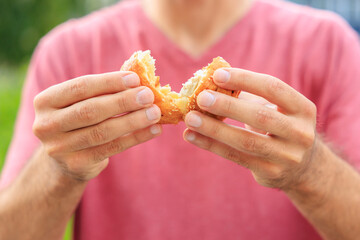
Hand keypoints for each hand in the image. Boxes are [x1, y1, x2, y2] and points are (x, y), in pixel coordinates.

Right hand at [33, 71, 161, 180]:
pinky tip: (154, 130)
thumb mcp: (82, 103)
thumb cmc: (79, 121)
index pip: (80, 87)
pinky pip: (111, 148)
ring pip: (102, 131)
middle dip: (123, 101)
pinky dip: (136, 137)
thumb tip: (140, 82)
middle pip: (91, 110)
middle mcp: (46, 125)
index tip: (135, 79)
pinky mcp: (76, 164)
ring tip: (155, 112)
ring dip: (133, 120)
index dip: (109, 82)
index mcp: (45, 101)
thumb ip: (103, 92)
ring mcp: (59, 148)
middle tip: (148, 96)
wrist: (64, 159)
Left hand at [184, 68, 317, 189]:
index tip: (217, 74)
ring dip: (214, 129)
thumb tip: (210, 79)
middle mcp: (300, 133)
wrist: (303, 167)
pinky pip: (235, 156)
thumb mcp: (275, 108)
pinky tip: (191, 135)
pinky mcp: (270, 172)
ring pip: (246, 141)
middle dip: (228, 106)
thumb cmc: (280, 127)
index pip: (273, 88)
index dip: (245, 79)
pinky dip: (211, 145)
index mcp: (302, 109)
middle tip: (201, 98)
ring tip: (190, 118)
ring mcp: (287, 156)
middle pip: (261, 116)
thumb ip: (249, 95)